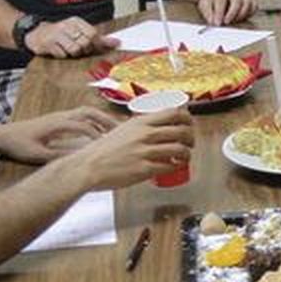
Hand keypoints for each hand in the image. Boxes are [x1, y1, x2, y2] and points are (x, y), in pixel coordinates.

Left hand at [0, 106, 117, 164]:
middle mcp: (61, 116)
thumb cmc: (18, 144)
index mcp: (57, 124)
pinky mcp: (59, 118)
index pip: (84, 127)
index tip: (109, 147)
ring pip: (87, 111)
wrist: (3, 135)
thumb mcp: (36, 154)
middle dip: (107, 122)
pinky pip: (82, 114)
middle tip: (123, 132)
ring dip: (102, 119)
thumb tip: (77, 159)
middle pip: (90, 113)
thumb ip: (57, 156)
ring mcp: (60, 115)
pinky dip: (95, 119)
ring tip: (116, 130)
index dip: (98, 136)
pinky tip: (101, 129)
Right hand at [25, 17, 117, 58]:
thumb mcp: (78, 32)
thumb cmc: (61, 35)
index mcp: (76, 21)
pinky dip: (62, 56)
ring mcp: (57, 34)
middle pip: (85, 43)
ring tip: (66, 49)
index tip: (91, 47)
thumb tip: (116, 42)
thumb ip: (97, 38)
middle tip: (76, 49)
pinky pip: (62, 54)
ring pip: (74, 50)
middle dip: (83, 50)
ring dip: (72, 54)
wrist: (36, 34)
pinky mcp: (49, 43)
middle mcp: (67, 25)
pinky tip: (57, 51)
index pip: (92, 33)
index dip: (94, 43)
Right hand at [69, 105, 194, 189]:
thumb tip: (159, 122)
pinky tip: (172, 166)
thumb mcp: (124, 129)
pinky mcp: (145, 169)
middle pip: (182, 131)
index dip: (187, 118)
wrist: (89, 166)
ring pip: (180, 149)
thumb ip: (142, 126)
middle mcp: (145, 134)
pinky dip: (175, 166)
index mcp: (141, 122)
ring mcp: (146, 152)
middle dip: (191, 138)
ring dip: (187, 154)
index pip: (174, 113)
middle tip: (190, 143)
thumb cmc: (104, 150)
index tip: (189, 124)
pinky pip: (169, 166)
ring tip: (184, 157)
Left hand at [196, 0, 253, 24]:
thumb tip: (213, 22)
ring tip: (234, 21)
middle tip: (226, 22)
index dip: (219, 13)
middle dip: (232, 14)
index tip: (217, 23)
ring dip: (241, 15)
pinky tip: (241, 17)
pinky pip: (254, 6)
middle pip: (237, 0)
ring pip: (248, 3)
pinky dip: (249, 13)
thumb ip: (208, 13)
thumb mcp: (205, 3)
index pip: (221, 0)